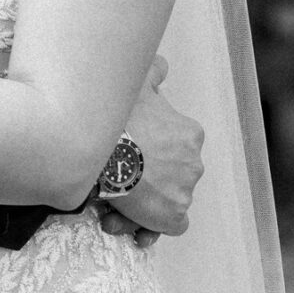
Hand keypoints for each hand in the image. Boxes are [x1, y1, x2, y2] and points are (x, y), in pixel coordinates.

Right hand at [101, 56, 204, 239]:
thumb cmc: (116, 118)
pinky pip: (170, 225)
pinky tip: (126, 220)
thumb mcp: (134, 86)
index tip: (127, 156)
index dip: (152, 154)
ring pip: (166, 199)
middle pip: (171, 176)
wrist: (100, 151)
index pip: (177, 148)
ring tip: (110, 204)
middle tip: (114, 180)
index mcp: (189, 134)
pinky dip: (152, 225)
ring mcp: (185, 191)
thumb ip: (151, 73)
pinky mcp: (172, 216)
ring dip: (142, 203)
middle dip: (146, 180)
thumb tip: (162, 66)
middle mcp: (193, 163)